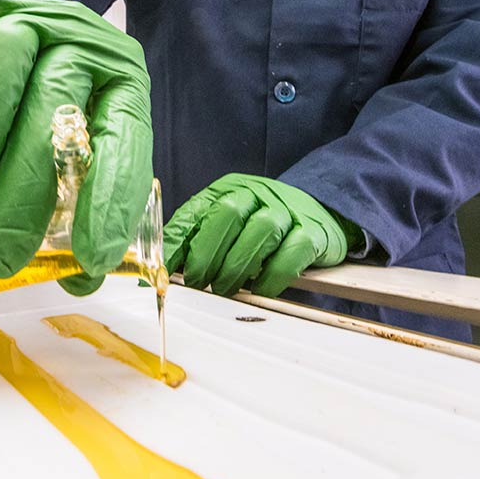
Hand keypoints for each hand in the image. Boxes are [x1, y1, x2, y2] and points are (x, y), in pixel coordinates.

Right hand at [0, 0, 152, 293]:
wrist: (41, 18)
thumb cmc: (68, 92)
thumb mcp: (98, 138)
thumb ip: (91, 202)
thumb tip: (79, 275)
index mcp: (123, 81)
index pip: (125, 138)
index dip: (108, 199)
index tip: (89, 256)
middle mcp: (81, 43)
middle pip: (56, 105)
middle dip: (26, 189)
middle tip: (4, 250)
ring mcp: (29, 18)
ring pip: (2, 65)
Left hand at [163, 174, 359, 298]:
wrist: (319, 211)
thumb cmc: (262, 223)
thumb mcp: (227, 223)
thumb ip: (195, 240)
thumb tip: (159, 271)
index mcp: (228, 190)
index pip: (195, 211)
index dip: (176, 243)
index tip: (163, 271)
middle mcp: (257, 194)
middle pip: (228, 214)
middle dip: (208, 253)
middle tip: (199, 282)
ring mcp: (287, 211)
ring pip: (261, 230)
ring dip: (237, 266)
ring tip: (225, 289)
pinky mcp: (312, 232)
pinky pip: (293, 250)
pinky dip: (272, 275)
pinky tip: (260, 289)